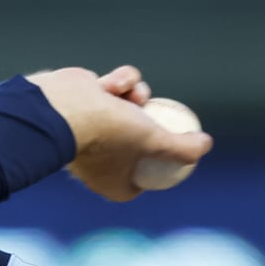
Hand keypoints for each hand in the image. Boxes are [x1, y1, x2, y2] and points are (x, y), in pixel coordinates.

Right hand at [26, 65, 213, 202]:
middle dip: (153, 123)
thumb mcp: (154, 142)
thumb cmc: (107, 132)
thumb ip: (182, 149)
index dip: (164, 159)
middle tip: (164, 115)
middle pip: (142, 140)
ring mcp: (92, 130)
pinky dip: (118, 83)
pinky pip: (114, 89)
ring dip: (138, 96)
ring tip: (135, 95)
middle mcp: (101, 161)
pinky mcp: (86, 101)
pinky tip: (111, 84)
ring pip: (131, 108)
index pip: (148, 174)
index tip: (177, 144)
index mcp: (113, 182)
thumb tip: (206, 145)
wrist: (59, 108)